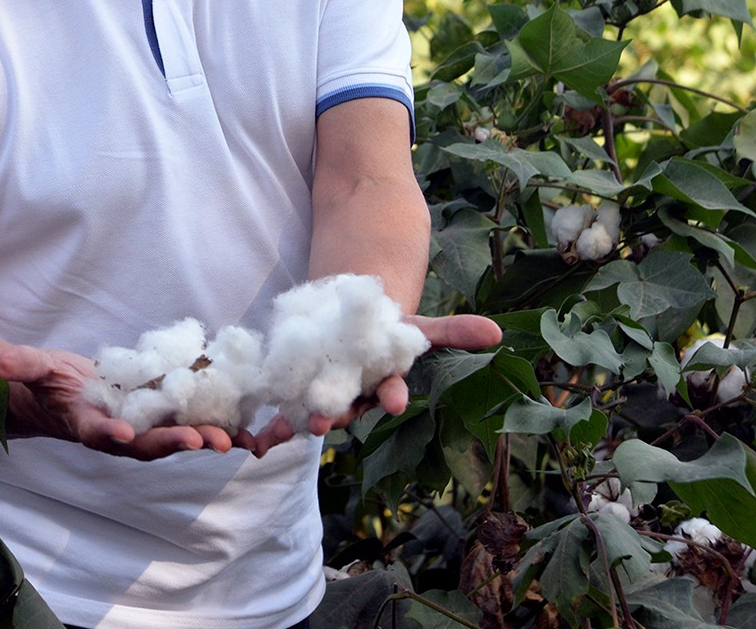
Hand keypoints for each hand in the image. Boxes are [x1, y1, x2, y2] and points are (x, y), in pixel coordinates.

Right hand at [0, 344, 236, 460]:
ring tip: (235, 441)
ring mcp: (141, 426)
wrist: (61, 393)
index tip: (123, 434)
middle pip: (146, 443)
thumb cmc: (46, 382)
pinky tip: (247, 433)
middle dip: (173, 442)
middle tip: (202, 440)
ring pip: (174, 436)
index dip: (109, 435)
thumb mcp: (33, 368)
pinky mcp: (160, 415)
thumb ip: (23, 365)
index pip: (95, 432)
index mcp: (85, 423)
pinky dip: (216, 428)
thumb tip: (0, 362)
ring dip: (204, 439)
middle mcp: (118, 433)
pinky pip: (189, 422)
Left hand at [233, 312, 504, 457]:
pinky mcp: (299, 391)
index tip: (394, 400)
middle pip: (348, 408)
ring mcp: (327, 396)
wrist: (352, 318)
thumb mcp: (418, 324)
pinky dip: (272, 426)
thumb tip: (497, 332)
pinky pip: (285, 412)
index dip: (393, 395)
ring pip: (314, 413)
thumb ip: (453, 330)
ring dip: (299, 424)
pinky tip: (258, 438)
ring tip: (285, 430)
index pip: (393, 392)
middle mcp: (358, 397)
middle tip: (325, 419)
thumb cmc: (389, 326)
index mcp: (385, 383)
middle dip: (336, 414)